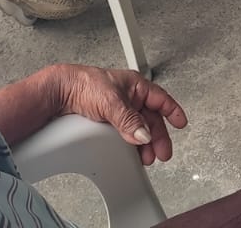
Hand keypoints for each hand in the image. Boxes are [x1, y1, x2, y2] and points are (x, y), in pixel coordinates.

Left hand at [52, 65, 187, 166]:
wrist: (59, 91)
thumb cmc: (84, 83)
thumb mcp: (111, 102)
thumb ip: (129, 120)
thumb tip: (144, 135)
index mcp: (136, 86)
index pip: (161, 100)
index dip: (173, 112)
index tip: (181, 124)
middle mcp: (129, 98)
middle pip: (151, 119)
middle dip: (157, 137)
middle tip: (161, 153)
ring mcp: (119, 110)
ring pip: (138, 129)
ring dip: (144, 143)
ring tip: (146, 157)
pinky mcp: (107, 122)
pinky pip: (125, 134)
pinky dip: (130, 144)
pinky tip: (131, 151)